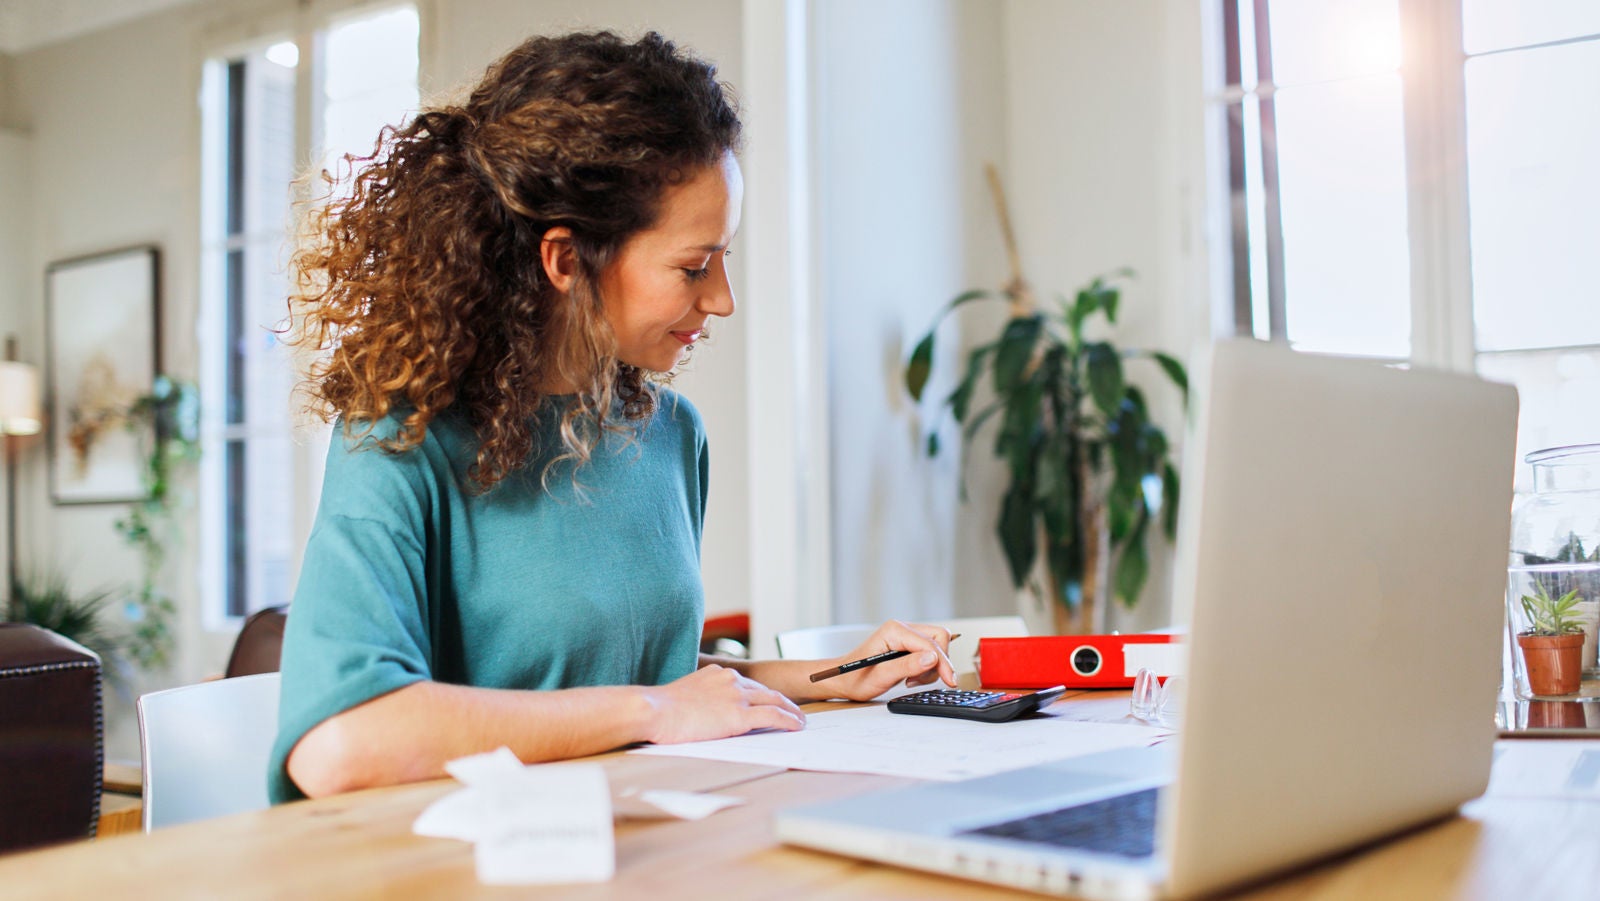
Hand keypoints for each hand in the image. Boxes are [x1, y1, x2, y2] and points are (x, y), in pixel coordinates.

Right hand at [641, 664, 805, 743]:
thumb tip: (700, 711)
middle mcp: (731, 680)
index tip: (769, 701)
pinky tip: (797, 726)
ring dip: (791, 711)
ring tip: (800, 720)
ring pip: (775, 700)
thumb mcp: (683, 694)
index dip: (761, 694)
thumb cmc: (660, 709)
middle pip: (766, 690)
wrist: (654, 710)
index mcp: (718, 673)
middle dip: (782, 700)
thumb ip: (699, 698)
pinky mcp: (740, 715)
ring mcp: (737, 696)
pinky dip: (789, 720)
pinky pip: (774, 716)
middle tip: (793, 710)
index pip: (747, 684)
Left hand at [820, 620, 957, 701]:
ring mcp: (905, 635)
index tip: (949, 681)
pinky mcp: (908, 644)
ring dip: (932, 667)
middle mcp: (901, 628)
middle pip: (938, 638)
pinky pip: (930, 652)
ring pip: (937, 645)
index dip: (942, 662)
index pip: (930, 643)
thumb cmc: (856, 677)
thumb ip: (907, 666)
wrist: (844, 680)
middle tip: (922, 681)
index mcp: (894, 630)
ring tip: (911, 681)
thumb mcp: (881, 676)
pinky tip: (912, 677)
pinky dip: (927, 667)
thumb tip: (932, 658)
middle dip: (938, 662)